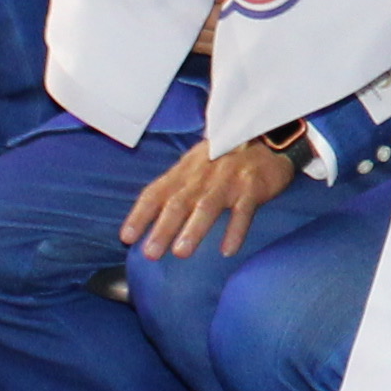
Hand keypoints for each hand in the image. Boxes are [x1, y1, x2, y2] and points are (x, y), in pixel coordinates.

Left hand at [119, 138, 305, 262]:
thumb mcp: (192, 168)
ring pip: (207, 206)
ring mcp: (227, 181)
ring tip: (181, 252)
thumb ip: (173, 191)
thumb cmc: (221, 161)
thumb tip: (148, 223)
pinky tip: (228, 249)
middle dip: (163, 228)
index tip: (126, 237)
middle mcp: (201, 177)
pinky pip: (243, 210)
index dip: (140, 215)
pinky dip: (235, 230)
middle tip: (150, 253)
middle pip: (179, 202)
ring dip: (193, 229)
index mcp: (183, 173)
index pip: (156, 193)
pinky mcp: (252, 187)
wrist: (264, 137)